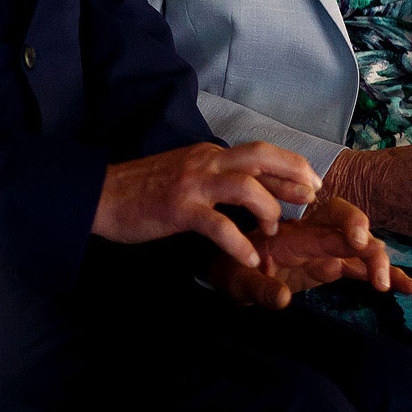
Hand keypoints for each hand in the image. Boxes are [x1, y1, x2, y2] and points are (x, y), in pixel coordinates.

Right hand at [94, 141, 321, 269]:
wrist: (99, 195)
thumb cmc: (143, 189)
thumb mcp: (185, 172)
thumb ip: (215, 175)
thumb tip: (248, 184)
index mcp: (208, 154)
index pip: (258, 152)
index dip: (290, 165)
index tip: (311, 182)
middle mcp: (204, 162)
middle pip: (260, 157)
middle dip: (292, 175)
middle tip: (311, 196)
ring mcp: (191, 184)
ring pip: (245, 187)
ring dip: (268, 211)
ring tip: (272, 234)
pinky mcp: (178, 209)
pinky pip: (218, 225)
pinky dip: (239, 243)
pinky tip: (250, 259)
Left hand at [208, 196, 411, 309]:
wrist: (228, 273)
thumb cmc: (231, 273)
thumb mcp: (238, 283)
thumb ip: (260, 289)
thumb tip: (283, 298)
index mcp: (291, 234)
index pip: (326, 222)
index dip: (348, 227)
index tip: (359, 244)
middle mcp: (312, 237)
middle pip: (349, 225)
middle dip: (369, 242)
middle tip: (375, 271)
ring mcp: (324, 250)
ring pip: (361, 247)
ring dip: (381, 262)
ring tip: (400, 285)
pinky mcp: (330, 266)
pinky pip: (361, 267)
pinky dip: (384, 274)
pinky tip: (408, 286)